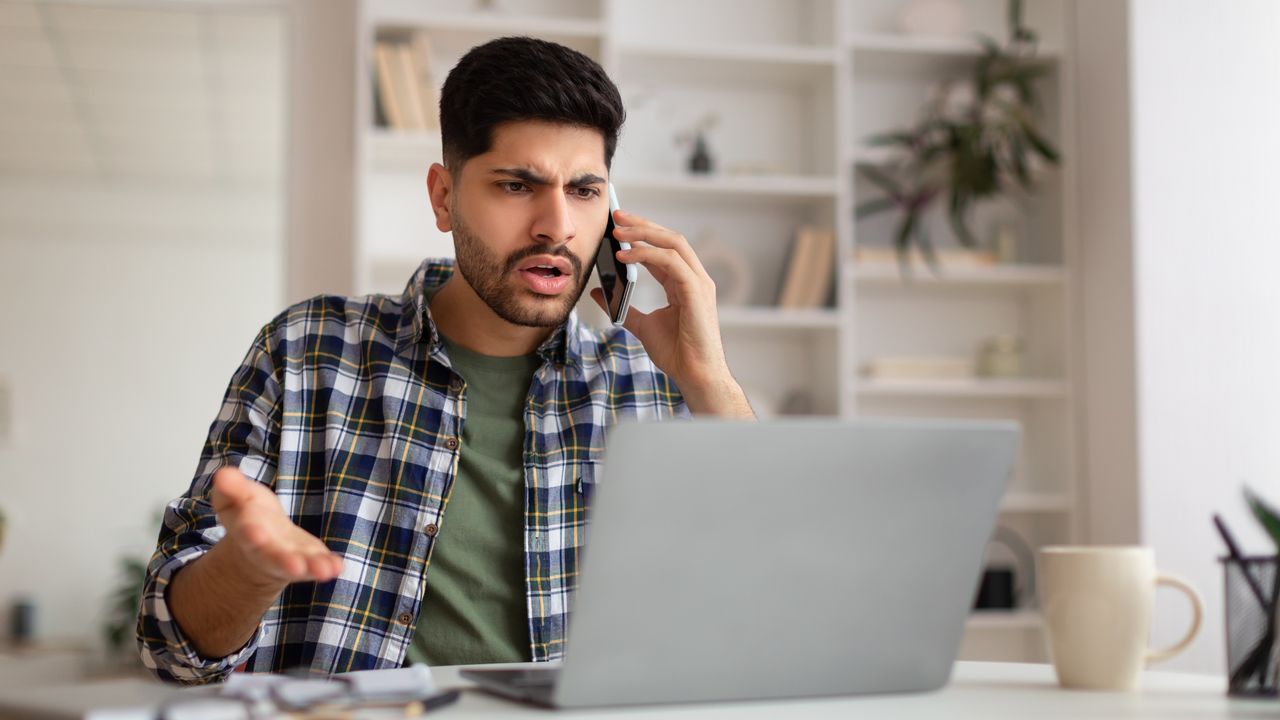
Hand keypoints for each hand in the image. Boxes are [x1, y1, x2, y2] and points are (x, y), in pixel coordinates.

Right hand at [211, 467, 342, 587]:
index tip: (256, 533)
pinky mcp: (311, 558)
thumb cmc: (250, 515)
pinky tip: (337, 567)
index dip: (251, 533)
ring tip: (323, 570)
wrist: (262, 539)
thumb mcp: (237, 497)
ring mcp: (291, 557)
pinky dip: (328, 566)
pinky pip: (320, 564)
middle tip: (294, 566)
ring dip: (311, 568)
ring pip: (299, 565)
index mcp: (247, 532)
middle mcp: (268, 551)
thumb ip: (231, 487)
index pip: (247, 533)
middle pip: (273, 557)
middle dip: (283, 561)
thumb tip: (223, 474)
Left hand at [590, 210, 751, 416]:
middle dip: (643, 224)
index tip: (618, 225)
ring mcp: (698, 283)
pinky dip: (647, 255)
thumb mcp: (641, 325)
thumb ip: (623, 306)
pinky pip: (671, 262)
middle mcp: (695, 279)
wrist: (694, 376)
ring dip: (644, 233)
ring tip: (618, 232)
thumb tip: (599, 292)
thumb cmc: (677, 354)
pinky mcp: (696, 291)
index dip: (643, 234)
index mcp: (684, 284)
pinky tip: (625, 256)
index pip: (664, 249)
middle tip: (617, 216)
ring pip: (673, 243)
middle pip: (670, 238)